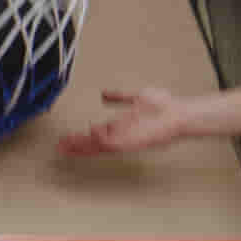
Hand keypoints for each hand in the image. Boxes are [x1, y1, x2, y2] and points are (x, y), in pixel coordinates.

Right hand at [56, 85, 225, 161]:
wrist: (180, 114)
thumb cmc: (165, 106)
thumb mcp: (138, 96)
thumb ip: (120, 97)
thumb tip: (103, 94)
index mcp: (121, 126)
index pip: (96, 134)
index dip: (81, 137)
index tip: (66, 138)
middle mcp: (122, 135)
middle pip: (94, 143)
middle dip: (77, 145)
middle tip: (60, 146)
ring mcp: (128, 138)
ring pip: (100, 145)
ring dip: (84, 145)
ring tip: (67, 146)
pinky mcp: (134, 141)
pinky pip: (113, 144)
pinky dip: (101, 142)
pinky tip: (89, 138)